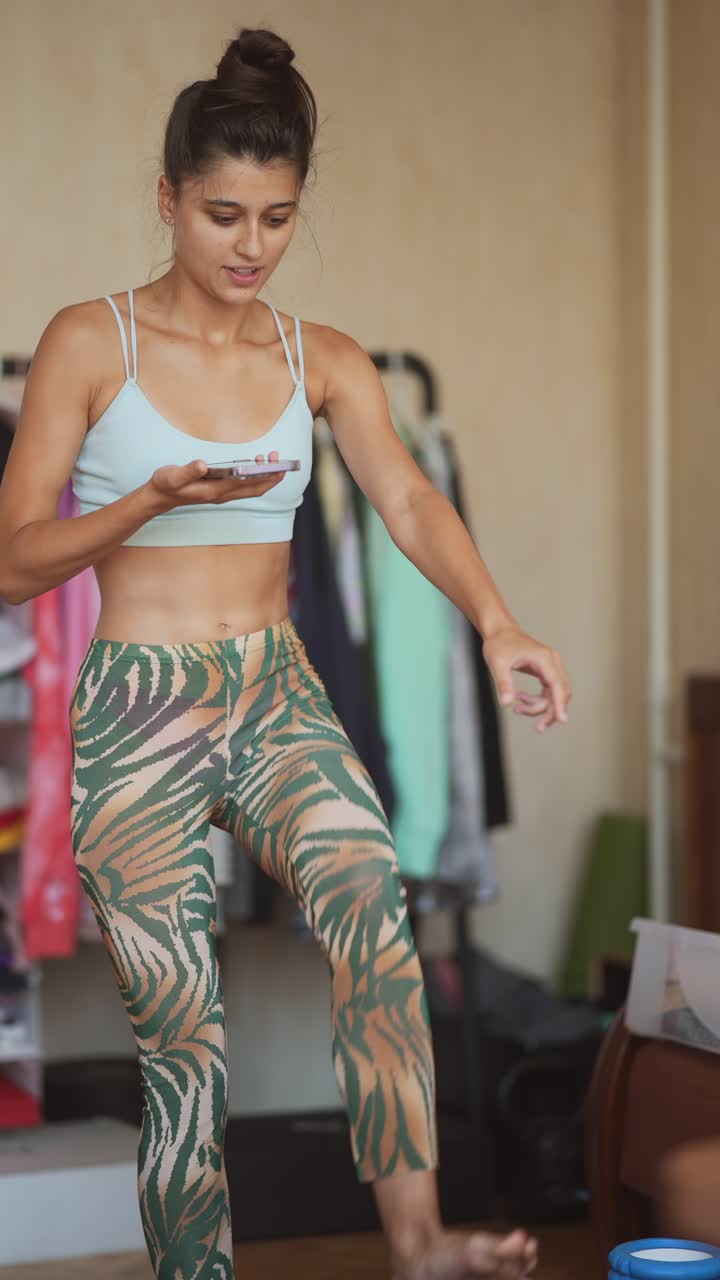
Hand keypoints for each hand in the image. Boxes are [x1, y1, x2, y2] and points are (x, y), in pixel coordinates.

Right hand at [148, 451, 283, 510]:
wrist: (159, 496)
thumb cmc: (166, 484)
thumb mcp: (173, 476)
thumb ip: (188, 471)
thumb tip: (203, 464)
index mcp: (215, 491)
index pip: (247, 485)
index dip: (264, 476)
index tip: (277, 466)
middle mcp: (222, 495)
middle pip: (255, 489)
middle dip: (271, 476)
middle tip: (279, 458)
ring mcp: (222, 494)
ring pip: (250, 488)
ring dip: (263, 475)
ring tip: (269, 457)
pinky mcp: (220, 490)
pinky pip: (244, 486)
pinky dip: (253, 476)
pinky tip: (255, 464)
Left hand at [482, 624, 571, 732]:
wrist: (500, 631)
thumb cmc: (498, 644)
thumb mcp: (497, 663)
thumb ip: (503, 683)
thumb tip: (506, 703)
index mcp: (544, 659)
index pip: (557, 685)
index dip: (560, 703)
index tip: (562, 720)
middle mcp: (552, 662)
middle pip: (561, 693)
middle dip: (550, 712)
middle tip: (538, 728)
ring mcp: (551, 666)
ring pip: (555, 695)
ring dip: (540, 707)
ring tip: (518, 708)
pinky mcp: (546, 670)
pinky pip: (549, 691)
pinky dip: (537, 700)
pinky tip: (520, 700)